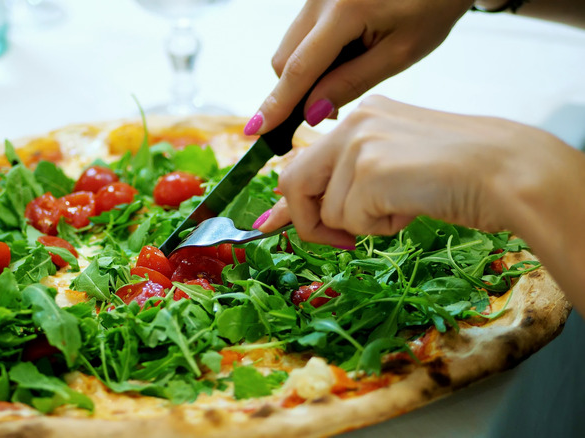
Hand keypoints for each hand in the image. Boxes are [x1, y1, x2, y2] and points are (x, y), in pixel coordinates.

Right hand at [244, 0, 472, 134]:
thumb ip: (351, 83)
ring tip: (349, 72)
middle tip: (331, 109)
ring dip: (307, 73)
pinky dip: (314, 55)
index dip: (277, 105)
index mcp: (346, 10)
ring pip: (290, 47)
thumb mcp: (400, 53)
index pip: (299, 69)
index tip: (257, 131)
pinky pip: (302, 34)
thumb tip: (311, 113)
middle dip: (297, 92)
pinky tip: (347, 53)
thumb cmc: (432, 5)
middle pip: (284, 60)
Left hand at [258, 95, 576, 244]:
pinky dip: (380, 228)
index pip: (304, 160)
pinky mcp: (369, 171)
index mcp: (362, 116)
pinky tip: (412, 207)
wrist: (508, 172)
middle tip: (342, 241)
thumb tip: (296, 211)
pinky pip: (351, 222)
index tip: (270, 223)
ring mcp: (358, 144)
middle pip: (294, 183)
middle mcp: (354, 122)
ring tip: (406, 205)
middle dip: (310, 223)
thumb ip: (351, 178)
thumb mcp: (395, 166)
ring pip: (328, 212)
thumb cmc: (461, 175)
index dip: (287, 201)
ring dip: (363, 225)